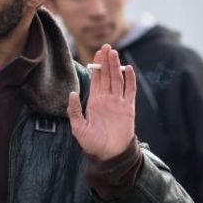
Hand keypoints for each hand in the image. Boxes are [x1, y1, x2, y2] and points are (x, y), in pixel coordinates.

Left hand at [68, 44, 136, 160]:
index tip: (97, 53)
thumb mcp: (78, 127)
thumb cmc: (92, 144)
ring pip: (117, 80)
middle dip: (106, 61)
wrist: (109, 156)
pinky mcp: (128, 108)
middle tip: (106, 46)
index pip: (96, 79)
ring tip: (114, 53)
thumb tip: (72, 93)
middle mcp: (106, 99)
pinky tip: (128, 68)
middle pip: (107, 76)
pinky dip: (130, 80)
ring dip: (116, 66)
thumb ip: (74, 110)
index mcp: (94, 102)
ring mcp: (118, 103)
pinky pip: (130, 91)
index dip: (96, 66)